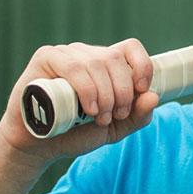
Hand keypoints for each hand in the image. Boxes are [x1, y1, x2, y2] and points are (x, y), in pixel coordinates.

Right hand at [0, 38, 161, 166]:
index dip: (142, 65)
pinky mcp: (45, 58)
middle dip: (122, 91)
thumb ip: (137, 116)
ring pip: (96, 63)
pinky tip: (87, 108)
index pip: (131, 47)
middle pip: (116, 59)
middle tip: (115, 116)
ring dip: (105, 94)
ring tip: (99, 117)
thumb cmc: (75, 133)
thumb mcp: (114, 128)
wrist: (39, 146)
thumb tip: (153, 96)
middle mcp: (87, 54)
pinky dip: (86, 88)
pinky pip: (72, 65)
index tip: (142, 90)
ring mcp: (66, 54)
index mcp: (106, 64)